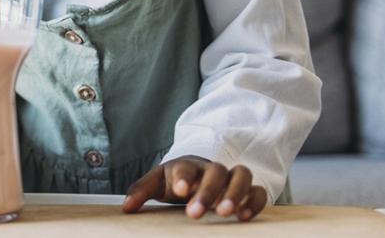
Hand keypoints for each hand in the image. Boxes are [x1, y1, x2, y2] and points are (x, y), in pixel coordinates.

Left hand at [122, 157, 267, 221]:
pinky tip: (244, 217)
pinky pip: (257, 191)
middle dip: (207, 191)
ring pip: (241, 175)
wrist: (195, 176)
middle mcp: (210, 169)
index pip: (185, 167)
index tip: (180, 190)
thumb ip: (140, 192)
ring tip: (225, 213)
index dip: (184, 177)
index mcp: (186, 166)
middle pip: (215, 171)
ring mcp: (230, 179)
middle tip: (195, 213)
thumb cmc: (174, 181)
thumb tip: (127, 207)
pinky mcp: (246, 191)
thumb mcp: (156, 184)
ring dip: (235, 192)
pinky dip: (254, 201)